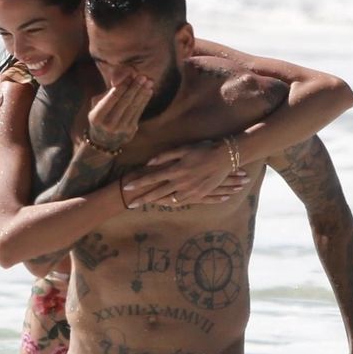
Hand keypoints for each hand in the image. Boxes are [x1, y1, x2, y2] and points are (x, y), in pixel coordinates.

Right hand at [83, 74, 152, 151]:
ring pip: (134, 106)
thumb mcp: (97, 105)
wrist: (104, 140)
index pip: (112, 98)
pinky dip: (144, 100)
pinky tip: (149, 91)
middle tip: (143, 76)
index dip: (123, 86)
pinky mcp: (131, 130)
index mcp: (97, 117)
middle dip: (135, 87)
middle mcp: (109, 124)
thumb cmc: (101, 116)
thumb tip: (125, 78)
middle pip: (125, 102)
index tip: (130, 75)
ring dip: (142, 93)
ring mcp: (121, 128)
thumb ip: (109, 92)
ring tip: (149, 82)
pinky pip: (139, 112)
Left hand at [121, 138, 237, 207]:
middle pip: (157, 193)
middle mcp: (181, 182)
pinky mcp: (199, 194)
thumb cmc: (203, 149)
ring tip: (147, 203)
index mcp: (175, 170)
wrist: (225, 157)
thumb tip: (149, 162)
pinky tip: (166, 204)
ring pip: (169, 200)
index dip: (139, 183)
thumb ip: (165, 156)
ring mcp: (190, 190)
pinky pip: (183, 201)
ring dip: (157, 202)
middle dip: (143, 198)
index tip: (127, 188)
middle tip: (131, 204)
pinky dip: (173, 203)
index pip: (152, 178)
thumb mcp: (183, 149)